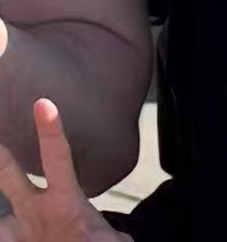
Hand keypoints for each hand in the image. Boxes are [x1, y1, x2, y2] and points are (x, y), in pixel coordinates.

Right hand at [0, 100, 128, 240]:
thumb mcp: (106, 241)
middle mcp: (35, 208)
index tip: (44, 103)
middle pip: (9, 175)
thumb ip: (110, 241)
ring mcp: (18, 228)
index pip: (58, 158)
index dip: (51, 132)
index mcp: (64, 198)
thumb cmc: (89, 240)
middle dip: (1, 159)